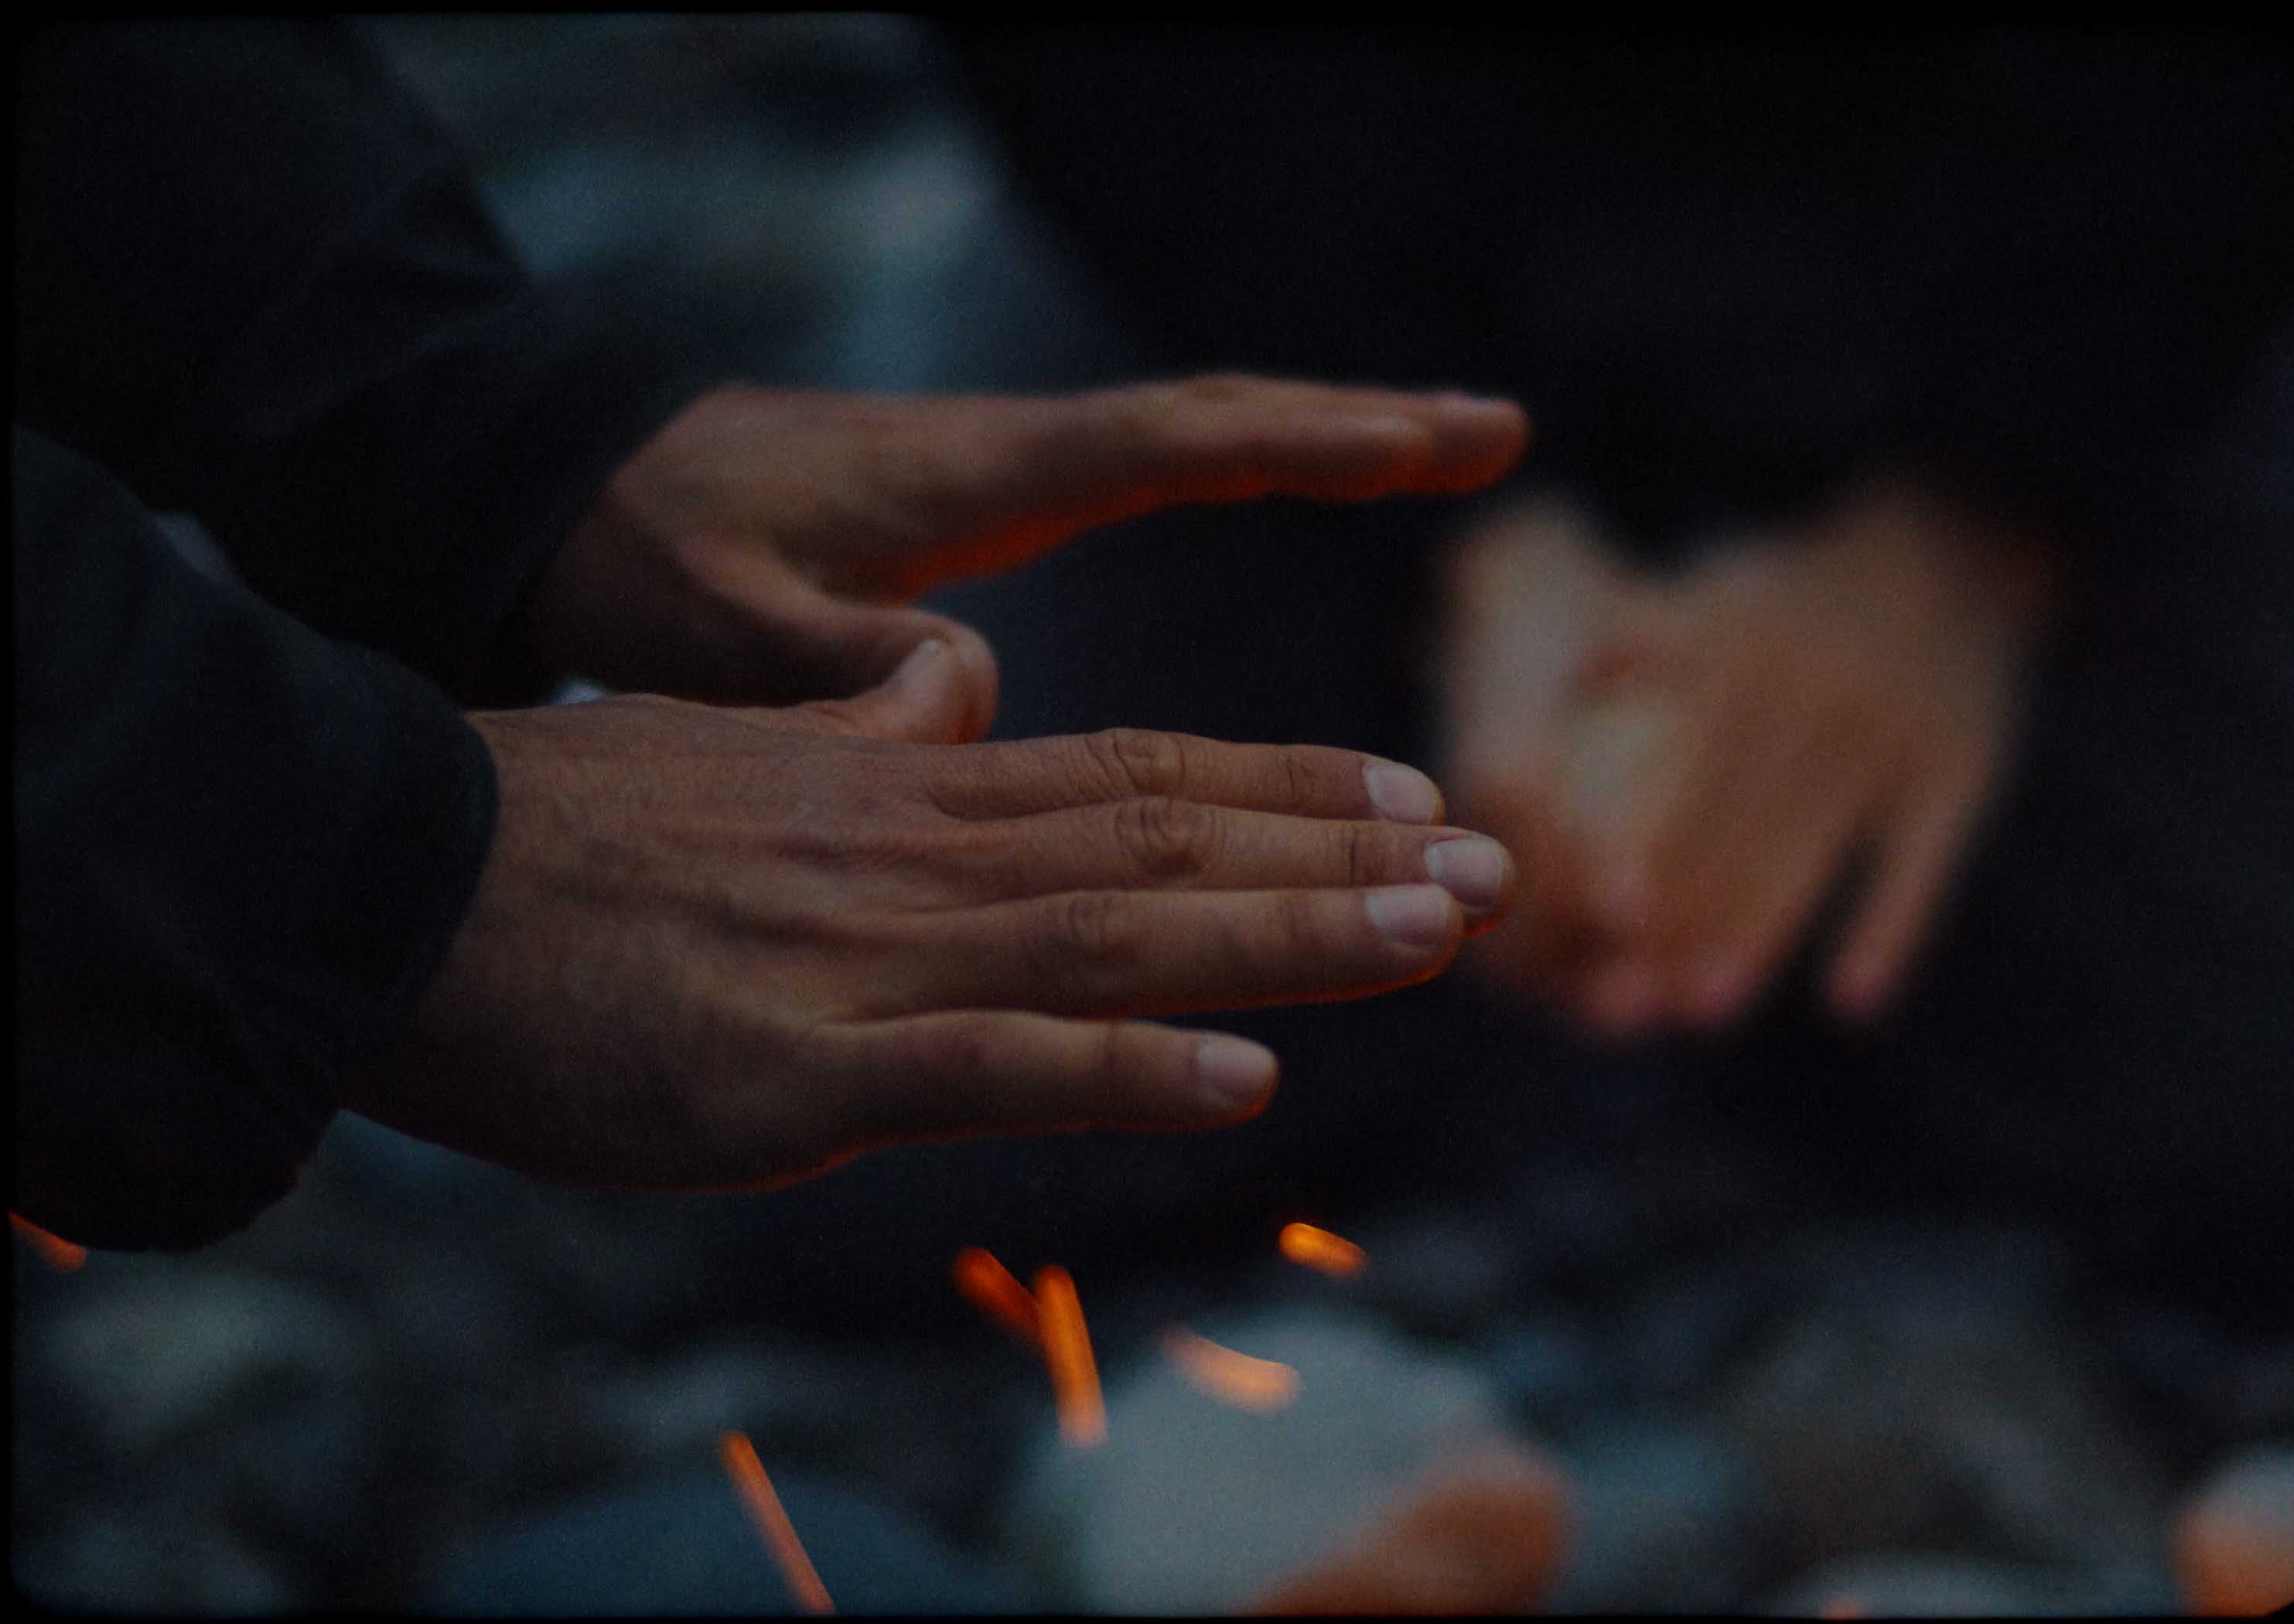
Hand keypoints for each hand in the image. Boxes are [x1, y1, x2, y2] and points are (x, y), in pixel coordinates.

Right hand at [353, 640, 1515, 1190]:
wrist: (397, 876)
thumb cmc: (567, 834)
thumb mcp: (743, 754)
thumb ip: (866, 734)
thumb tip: (959, 682)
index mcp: (905, 796)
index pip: (1136, 775)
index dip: (1283, 785)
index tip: (1409, 793)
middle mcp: (919, 860)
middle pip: (1165, 842)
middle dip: (1341, 856)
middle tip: (1497, 866)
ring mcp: (869, 960)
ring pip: (1117, 934)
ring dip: (1289, 935)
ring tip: (1437, 934)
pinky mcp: (800, 1066)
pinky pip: (989, 1064)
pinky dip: (1123, 1067)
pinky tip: (1242, 1080)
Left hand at [527, 375, 1528, 715]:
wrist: (579, 491)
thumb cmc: (644, 557)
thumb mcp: (724, 630)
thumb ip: (845, 666)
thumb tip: (978, 687)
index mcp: (967, 475)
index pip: (1162, 442)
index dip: (1297, 444)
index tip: (1425, 439)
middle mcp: (1008, 456)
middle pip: (1213, 422)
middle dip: (1356, 427)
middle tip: (1500, 431)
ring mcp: (1003, 472)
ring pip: (1190, 445)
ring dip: (1319, 448)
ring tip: (1454, 455)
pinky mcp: (986, 504)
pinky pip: (1141, 477)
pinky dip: (1240, 476)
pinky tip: (1293, 495)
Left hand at [1438, 481, 2057, 1034]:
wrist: (1951, 554)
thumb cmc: (1789, 600)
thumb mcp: (1716, 590)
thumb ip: (1640, 634)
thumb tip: (1568, 678)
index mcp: (1745, 645)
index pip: (1683, 761)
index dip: (1645, 837)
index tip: (1601, 911)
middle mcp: (1822, 686)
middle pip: (1740, 824)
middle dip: (1683, 913)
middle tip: (1628, 994)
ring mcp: (1899, 730)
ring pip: (1815, 857)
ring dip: (1758, 941)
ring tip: (1699, 1013)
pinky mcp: (1965, 769)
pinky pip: (1922, 867)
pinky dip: (1888, 935)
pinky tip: (1849, 1005)